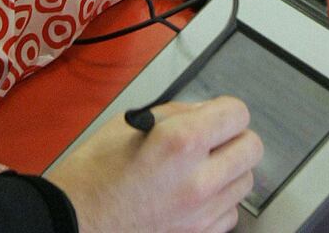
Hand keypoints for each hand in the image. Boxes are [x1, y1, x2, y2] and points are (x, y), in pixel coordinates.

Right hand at [46, 96, 263, 232]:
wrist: (75, 219)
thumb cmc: (94, 173)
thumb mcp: (130, 124)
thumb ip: (176, 113)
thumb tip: (205, 112)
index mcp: (180, 142)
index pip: (237, 114)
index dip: (226, 109)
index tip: (217, 114)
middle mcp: (198, 179)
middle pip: (252, 147)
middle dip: (235, 137)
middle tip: (214, 139)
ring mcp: (201, 212)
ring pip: (245, 180)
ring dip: (229, 169)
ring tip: (200, 168)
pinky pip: (231, 211)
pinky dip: (219, 201)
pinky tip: (194, 194)